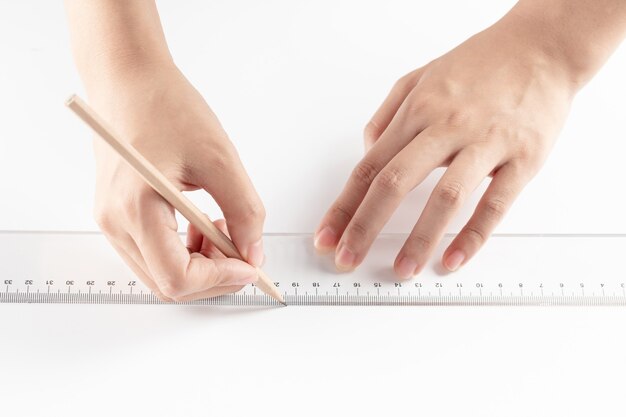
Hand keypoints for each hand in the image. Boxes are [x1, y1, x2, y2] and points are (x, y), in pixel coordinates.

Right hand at [90, 64, 264, 300]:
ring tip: (222, 227)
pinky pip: (153, 252)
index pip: (176, 278)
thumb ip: (243, 211)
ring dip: (200, 263)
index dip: (220, 279)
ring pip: (161, 272)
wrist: (129, 80)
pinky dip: (184, 250)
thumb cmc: (167, 108)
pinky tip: (203, 222)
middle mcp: (115, 223)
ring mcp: (112, 221)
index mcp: (135, 209)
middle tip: (243, 250)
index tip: (250, 265)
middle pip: (168, 284)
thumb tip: (253, 253)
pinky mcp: (118, 214)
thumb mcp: (220, 158)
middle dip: (213, 275)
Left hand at [314, 14, 577, 277]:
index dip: (343, 207)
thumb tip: (367, 152)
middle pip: (394, 183)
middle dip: (364, 227)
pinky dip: (473, 236)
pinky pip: (494, 203)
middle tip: (347, 259)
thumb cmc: (480, 64)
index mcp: (417, 111)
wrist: (543, 47)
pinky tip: (453, 259)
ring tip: (403, 270)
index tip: (326, 236)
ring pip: (444, 197)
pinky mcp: (522, 157)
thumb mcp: (420, 77)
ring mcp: (485, 142)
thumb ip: (388, 115)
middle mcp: (445, 127)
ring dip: (418, 239)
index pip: (368, 167)